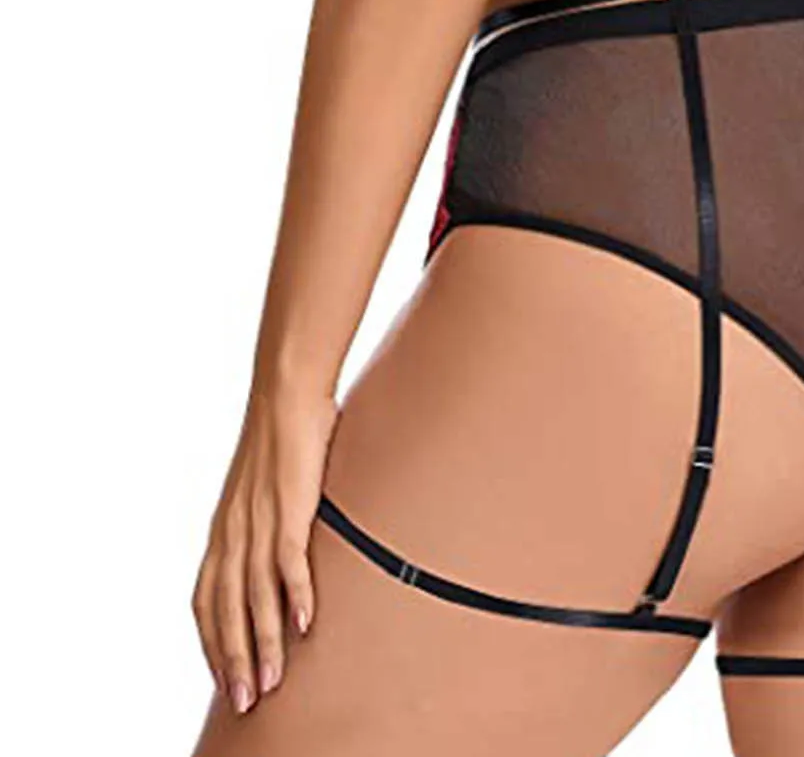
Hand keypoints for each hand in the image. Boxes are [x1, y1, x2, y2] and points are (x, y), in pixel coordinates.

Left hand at [193, 385, 336, 713]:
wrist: (285, 393)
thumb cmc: (280, 437)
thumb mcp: (262, 489)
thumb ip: (266, 523)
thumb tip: (282, 551)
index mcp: (222, 531)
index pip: (206, 601)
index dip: (212, 644)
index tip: (224, 680)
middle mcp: (232, 532)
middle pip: (226, 611)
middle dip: (233, 660)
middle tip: (245, 702)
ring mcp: (259, 521)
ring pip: (254, 597)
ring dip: (264, 642)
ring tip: (272, 681)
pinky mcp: (289, 507)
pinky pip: (288, 561)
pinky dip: (295, 595)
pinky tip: (306, 623)